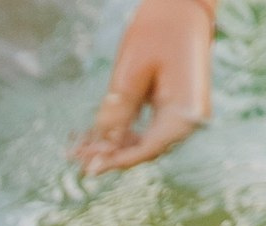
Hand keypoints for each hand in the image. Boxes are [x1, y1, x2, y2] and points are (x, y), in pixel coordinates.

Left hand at [73, 0, 213, 174]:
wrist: (181, 8)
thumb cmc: (157, 33)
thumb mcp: (130, 73)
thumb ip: (118, 113)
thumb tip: (99, 152)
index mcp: (185, 114)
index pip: (148, 150)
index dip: (117, 161)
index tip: (90, 169)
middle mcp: (189, 121)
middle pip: (144, 149)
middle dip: (109, 154)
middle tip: (76, 158)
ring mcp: (184, 116)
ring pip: (143, 141)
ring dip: (113, 145)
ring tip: (80, 148)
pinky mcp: (175, 109)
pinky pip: (148, 128)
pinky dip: (123, 132)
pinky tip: (96, 136)